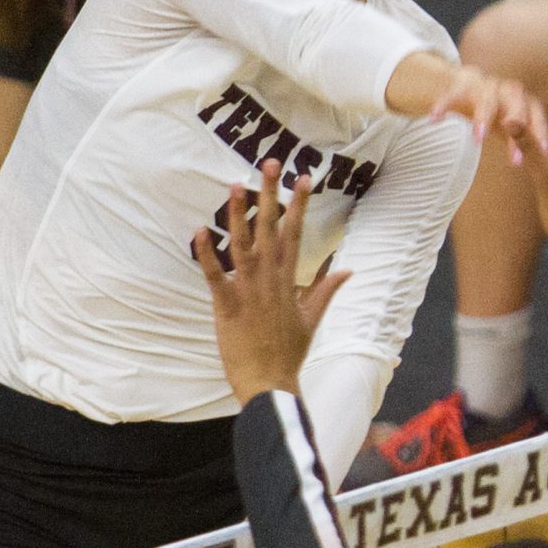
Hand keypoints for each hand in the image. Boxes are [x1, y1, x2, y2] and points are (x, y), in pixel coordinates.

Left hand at [192, 162, 352, 399]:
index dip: (299, 204)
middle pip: (271, 229)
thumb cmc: (289, 354)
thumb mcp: (312, 319)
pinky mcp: (227, 307)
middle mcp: (271, 280)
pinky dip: (206, 254)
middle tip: (270, 163)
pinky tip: (199, 230)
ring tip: (236, 184)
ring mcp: (249, 292)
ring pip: (243, 245)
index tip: (303, 177)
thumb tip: (348, 269)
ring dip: (239, 215)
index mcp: (290, 281)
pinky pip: (215, 276)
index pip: (296, 233)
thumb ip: (327, 290)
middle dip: (271, 195)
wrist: (271, 384)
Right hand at [425, 62, 547, 156]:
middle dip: (516, 127)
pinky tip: (434, 120)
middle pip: (516, 105)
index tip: (542, 154)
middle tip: (515, 155)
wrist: (466, 88)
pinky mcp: (460, 85)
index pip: (537, 118)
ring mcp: (485, 86)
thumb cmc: (500, 114)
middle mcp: (509, 92)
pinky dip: (443, 105)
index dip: (540, 134)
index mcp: (527, 104)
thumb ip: (541, 144)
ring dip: (482, 119)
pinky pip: (452, 94)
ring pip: (486, 100)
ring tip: (477, 141)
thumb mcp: (521, 129)